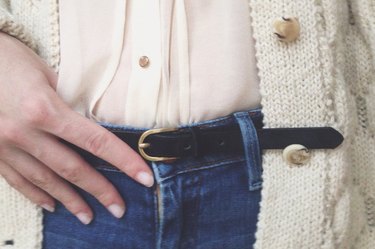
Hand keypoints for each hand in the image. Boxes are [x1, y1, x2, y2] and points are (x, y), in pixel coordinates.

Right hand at [0, 32, 153, 223]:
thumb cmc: (9, 60)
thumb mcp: (46, 74)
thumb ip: (71, 101)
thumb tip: (93, 120)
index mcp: (44, 110)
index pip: (96, 142)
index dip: (125, 162)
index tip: (144, 178)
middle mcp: (25, 133)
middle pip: (73, 169)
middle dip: (100, 191)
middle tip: (119, 209)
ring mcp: (5, 146)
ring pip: (45, 181)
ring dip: (70, 201)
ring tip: (89, 217)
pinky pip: (17, 180)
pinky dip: (37, 194)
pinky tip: (52, 205)